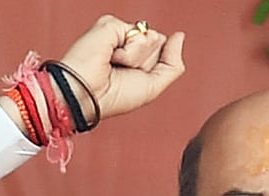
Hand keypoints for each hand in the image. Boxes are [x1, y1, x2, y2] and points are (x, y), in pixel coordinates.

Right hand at [59, 15, 185, 119]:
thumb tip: (180, 35)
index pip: (164, 51)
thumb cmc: (113, 97)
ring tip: (115, 65)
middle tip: (123, 72)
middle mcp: (127, 43)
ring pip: (151, 37)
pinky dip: (127, 52)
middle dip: (147, 62)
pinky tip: (109, 57)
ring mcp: (118, 33)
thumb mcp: (153, 86)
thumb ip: (173, 63)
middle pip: (160, 42)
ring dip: (136, 58)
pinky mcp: (109, 25)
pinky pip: (137, 34)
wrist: (88, 97)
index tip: (133, 79)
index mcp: (137, 57)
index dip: (155, 69)